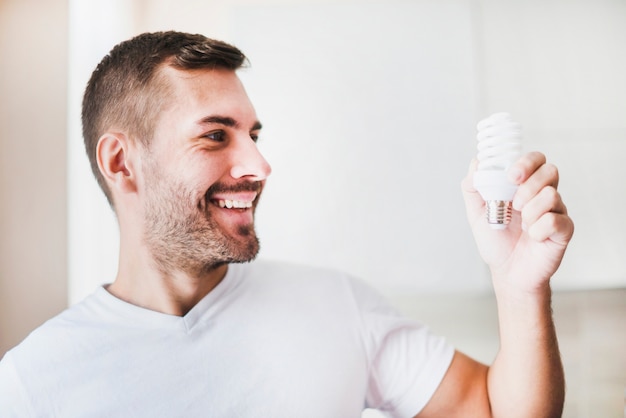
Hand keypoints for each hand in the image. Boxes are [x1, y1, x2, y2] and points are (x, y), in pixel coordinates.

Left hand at [461, 152, 573, 292]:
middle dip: (529, 185)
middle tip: (515, 204)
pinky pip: (556, 220)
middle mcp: (543, 194)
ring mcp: (556, 211)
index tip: (511, 176)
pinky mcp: (564, 229)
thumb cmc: (496, 241)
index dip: (526, 162)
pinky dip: (538, 230)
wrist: (507, 272)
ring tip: (522, 225)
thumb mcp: (477, 213)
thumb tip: (476, 163)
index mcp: (524, 186)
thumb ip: (473, 188)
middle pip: (550, 170)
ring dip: (530, 211)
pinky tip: (533, 238)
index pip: (536, 159)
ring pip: (552, 195)